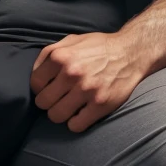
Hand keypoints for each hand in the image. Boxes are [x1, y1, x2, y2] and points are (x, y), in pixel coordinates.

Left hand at [30, 32, 144, 131]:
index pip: (35, 84)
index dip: (40, 87)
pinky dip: (75, 123)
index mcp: (60, 57)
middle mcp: (71, 74)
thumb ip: (50, 53)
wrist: (131, 53)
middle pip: (43, 103)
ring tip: (68, 107)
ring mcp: (86, 91)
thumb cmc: (98, 47)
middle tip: (57, 99)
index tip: (49, 87)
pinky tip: (80, 113)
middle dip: (48, 102)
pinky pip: (75, 125)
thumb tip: (34, 73)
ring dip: (60, 114)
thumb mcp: (71, 40)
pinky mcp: (100, 105)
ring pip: (56, 116)